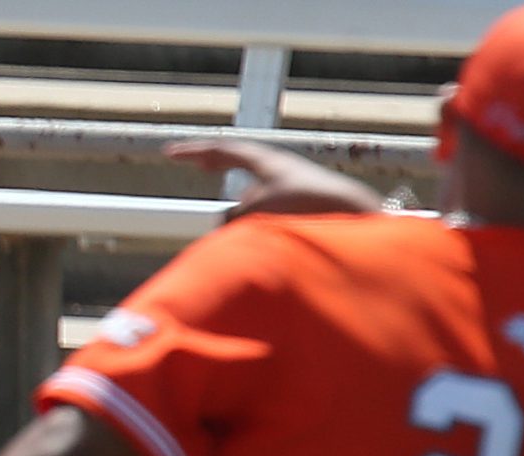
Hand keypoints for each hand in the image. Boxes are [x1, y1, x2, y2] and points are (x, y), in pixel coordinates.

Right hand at [165, 137, 383, 220]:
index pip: (223, 149)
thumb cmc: (308, 210)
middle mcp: (278, 169)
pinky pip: (267, 213)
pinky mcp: (301, 207)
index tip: (169, 154)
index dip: (193, 152)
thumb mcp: (257, 214)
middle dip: (218, 163)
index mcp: (267, 161)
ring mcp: (291, 186)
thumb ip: (230, 221)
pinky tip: (267, 238)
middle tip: (200, 162)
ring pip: (252, 196)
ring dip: (243, 211)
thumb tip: (223, 229)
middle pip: (239, 162)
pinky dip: (258, 223)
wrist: (354, 219)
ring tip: (253, 230)